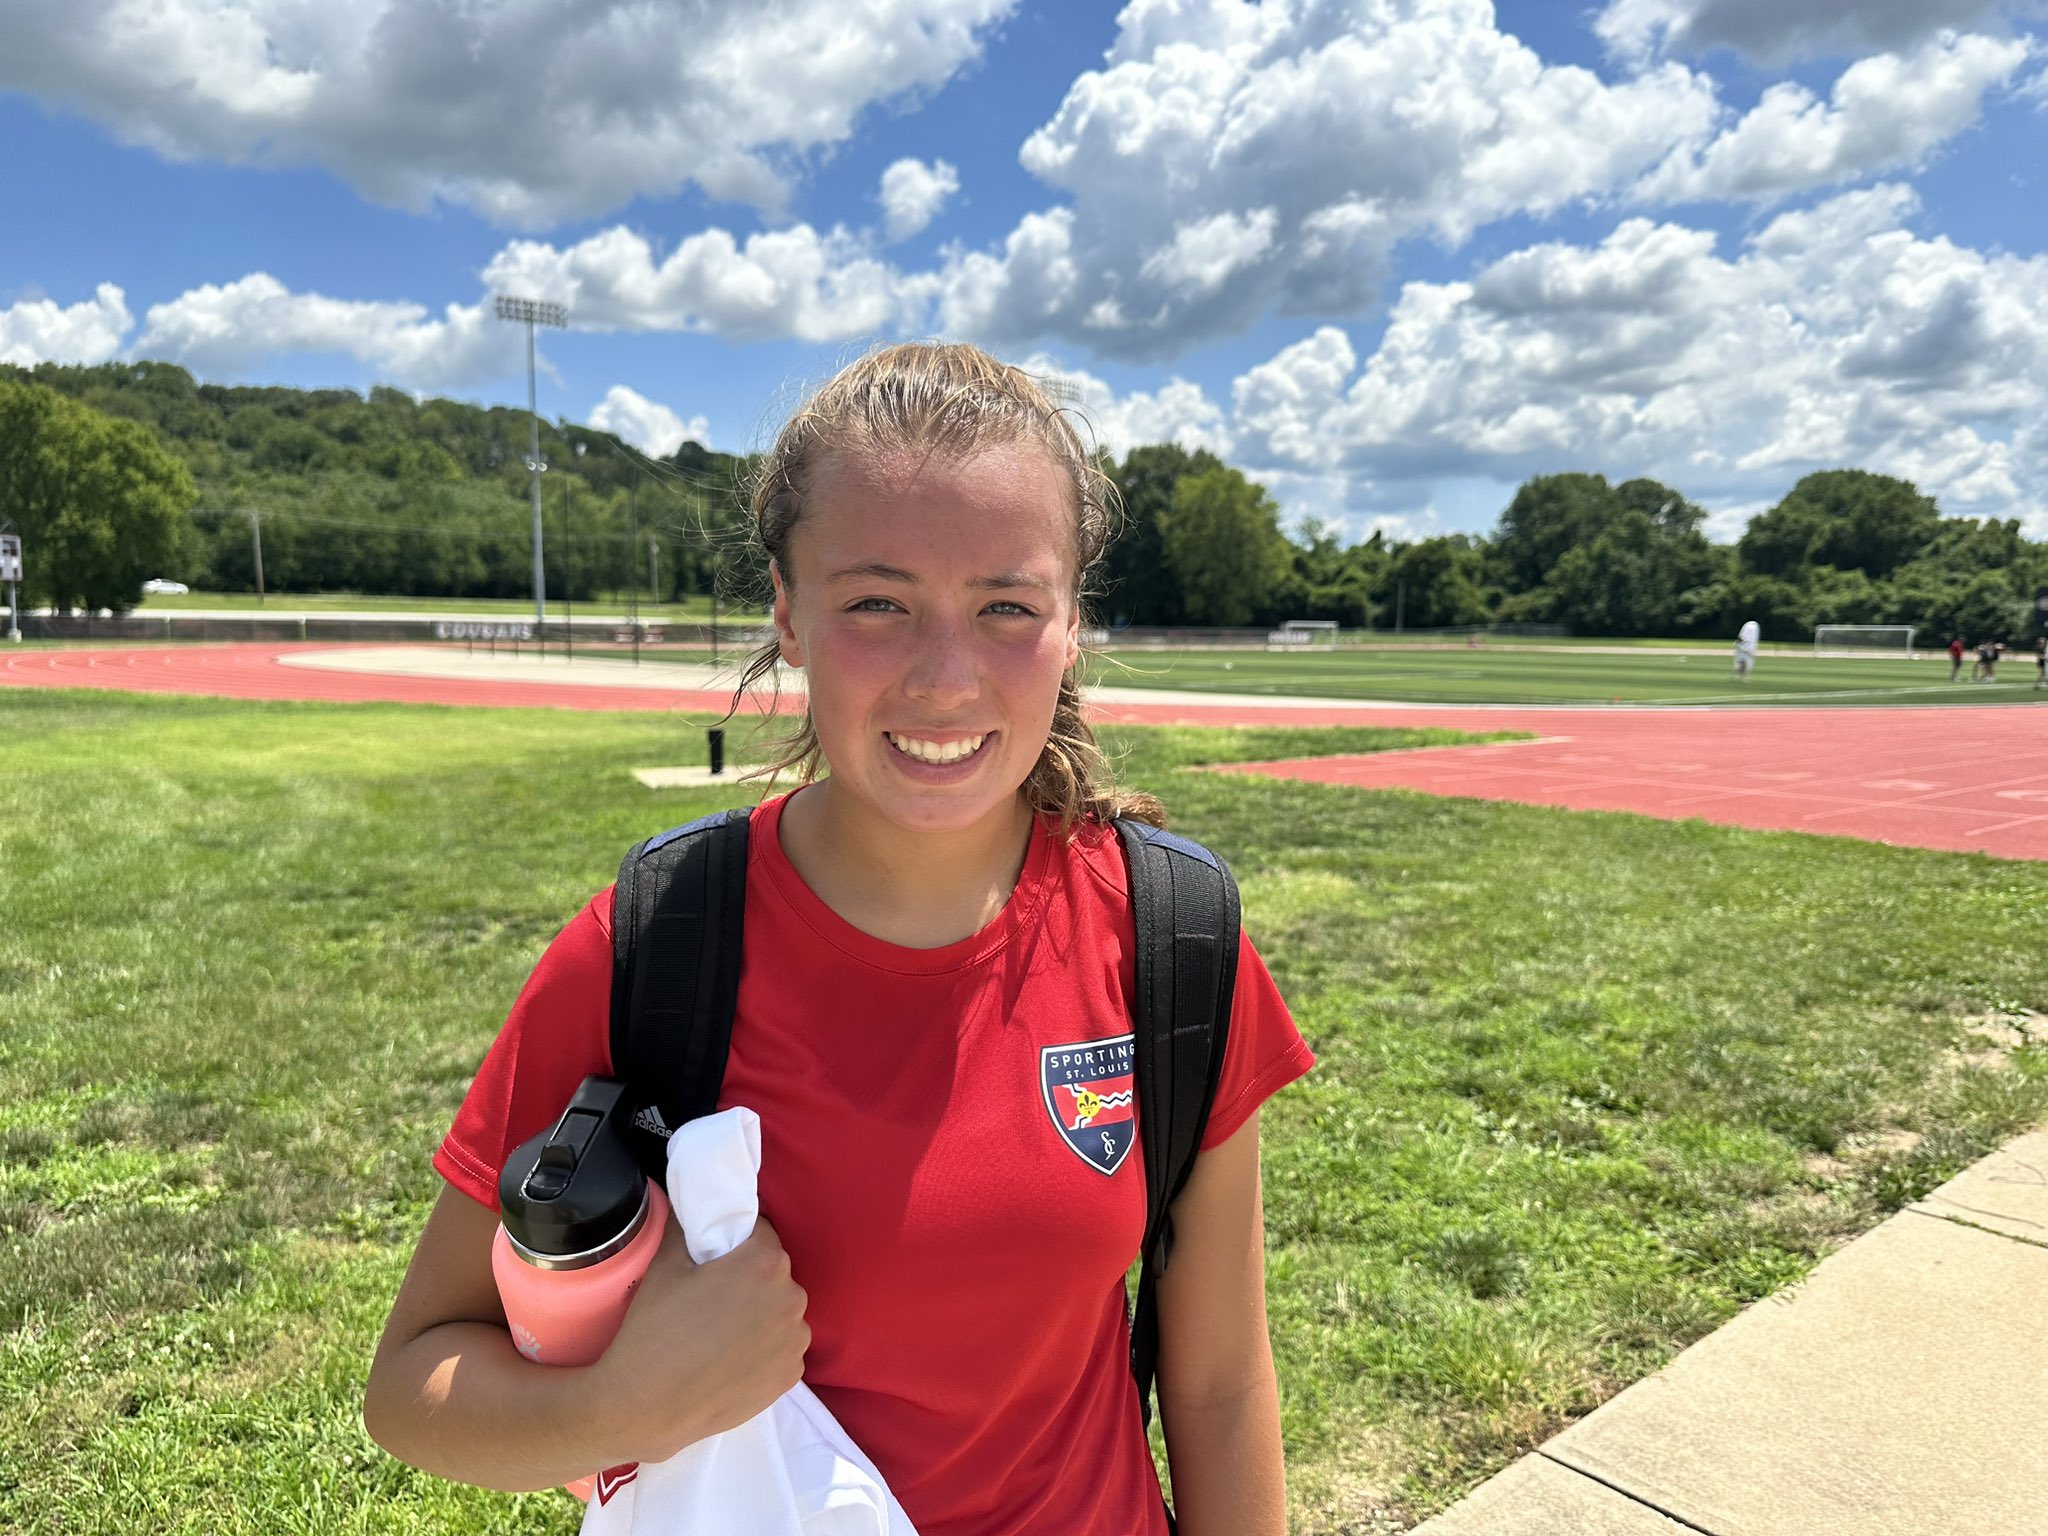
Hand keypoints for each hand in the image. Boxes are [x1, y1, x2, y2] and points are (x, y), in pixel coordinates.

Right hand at [588, 1216, 811, 1464]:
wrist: (648, 1405)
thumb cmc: (657, 1329)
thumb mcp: (666, 1264)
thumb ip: (686, 1225)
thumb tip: (693, 1207)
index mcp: (766, 1263)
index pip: (761, 1233)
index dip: (737, 1242)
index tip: (716, 1260)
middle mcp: (793, 1299)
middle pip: (773, 1274)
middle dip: (750, 1279)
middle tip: (713, 1298)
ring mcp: (795, 1342)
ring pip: (780, 1313)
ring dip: (760, 1315)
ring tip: (721, 1335)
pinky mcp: (791, 1377)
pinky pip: (781, 1349)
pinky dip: (764, 1350)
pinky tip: (731, 1361)